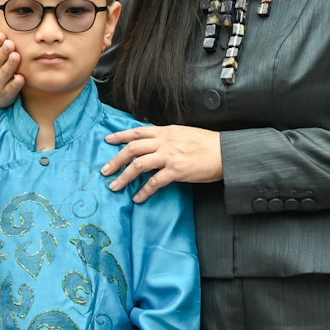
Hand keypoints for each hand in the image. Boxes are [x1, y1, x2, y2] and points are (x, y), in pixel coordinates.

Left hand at [102, 124, 222, 201]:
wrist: (224, 152)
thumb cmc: (207, 143)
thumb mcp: (183, 133)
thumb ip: (167, 137)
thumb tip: (154, 142)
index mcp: (165, 131)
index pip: (137, 132)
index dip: (120, 135)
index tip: (107, 140)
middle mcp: (164, 142)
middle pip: (132, 148)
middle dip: (116, 160)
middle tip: (105, 170)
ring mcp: (170, 156)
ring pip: (139, 165)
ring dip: (124, 176)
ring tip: (115, 186)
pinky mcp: (176, 171)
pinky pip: (155, 182)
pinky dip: (144, 191)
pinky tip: (138, 198)